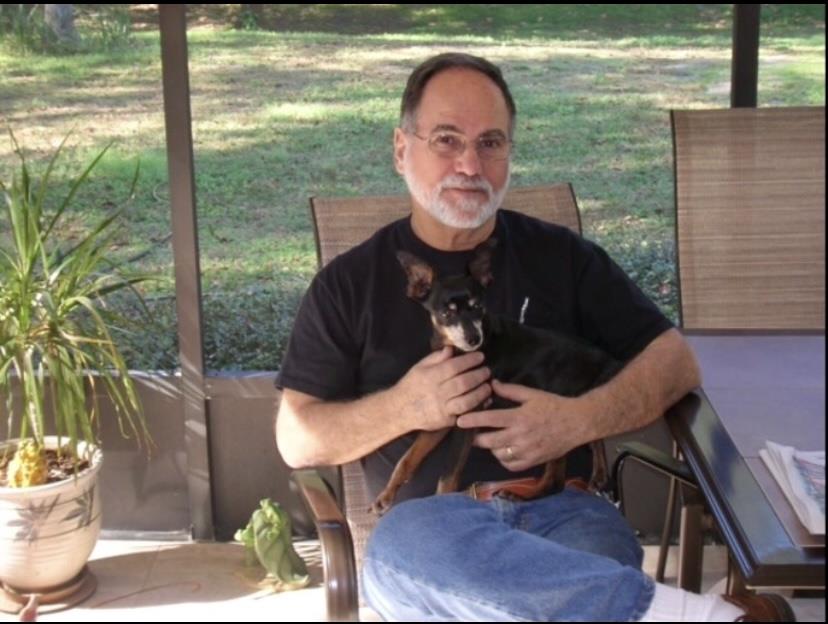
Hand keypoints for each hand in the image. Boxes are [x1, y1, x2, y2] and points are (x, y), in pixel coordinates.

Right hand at [393, 347, 491, 431]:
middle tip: (487, 370)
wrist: (400, 410)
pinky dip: (477, 407)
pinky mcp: (446, 421)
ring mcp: (442, 409)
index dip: (469, 361)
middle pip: (463, 383)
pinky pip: (465, 414)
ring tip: (488, 386)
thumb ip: (436, 358)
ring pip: (467, 401)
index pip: (454, 366)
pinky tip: (484, 401)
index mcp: (430, 377)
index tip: (480, 356)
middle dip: (479, 375)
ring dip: (481, 392)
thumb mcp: (419, 367)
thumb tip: (452, 349)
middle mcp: (436, 393)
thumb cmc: (411, 385)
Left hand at [456, 380, 592, 471]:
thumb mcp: (532, 394)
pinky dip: (503, 459)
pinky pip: (511, 465)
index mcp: (519, 417)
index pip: (489, 420)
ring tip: (488, 440)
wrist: (578, 423)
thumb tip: (492, 383)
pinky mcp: (533, 461)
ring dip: (491, 448)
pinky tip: (502, 451)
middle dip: (476, 438)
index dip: (472, 420)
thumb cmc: (554, 406)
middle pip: (490, 442)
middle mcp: (521, 436)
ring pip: (499, 454)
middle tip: (470, 434)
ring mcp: (527, 451)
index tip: (459, 421)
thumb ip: (511, 390)